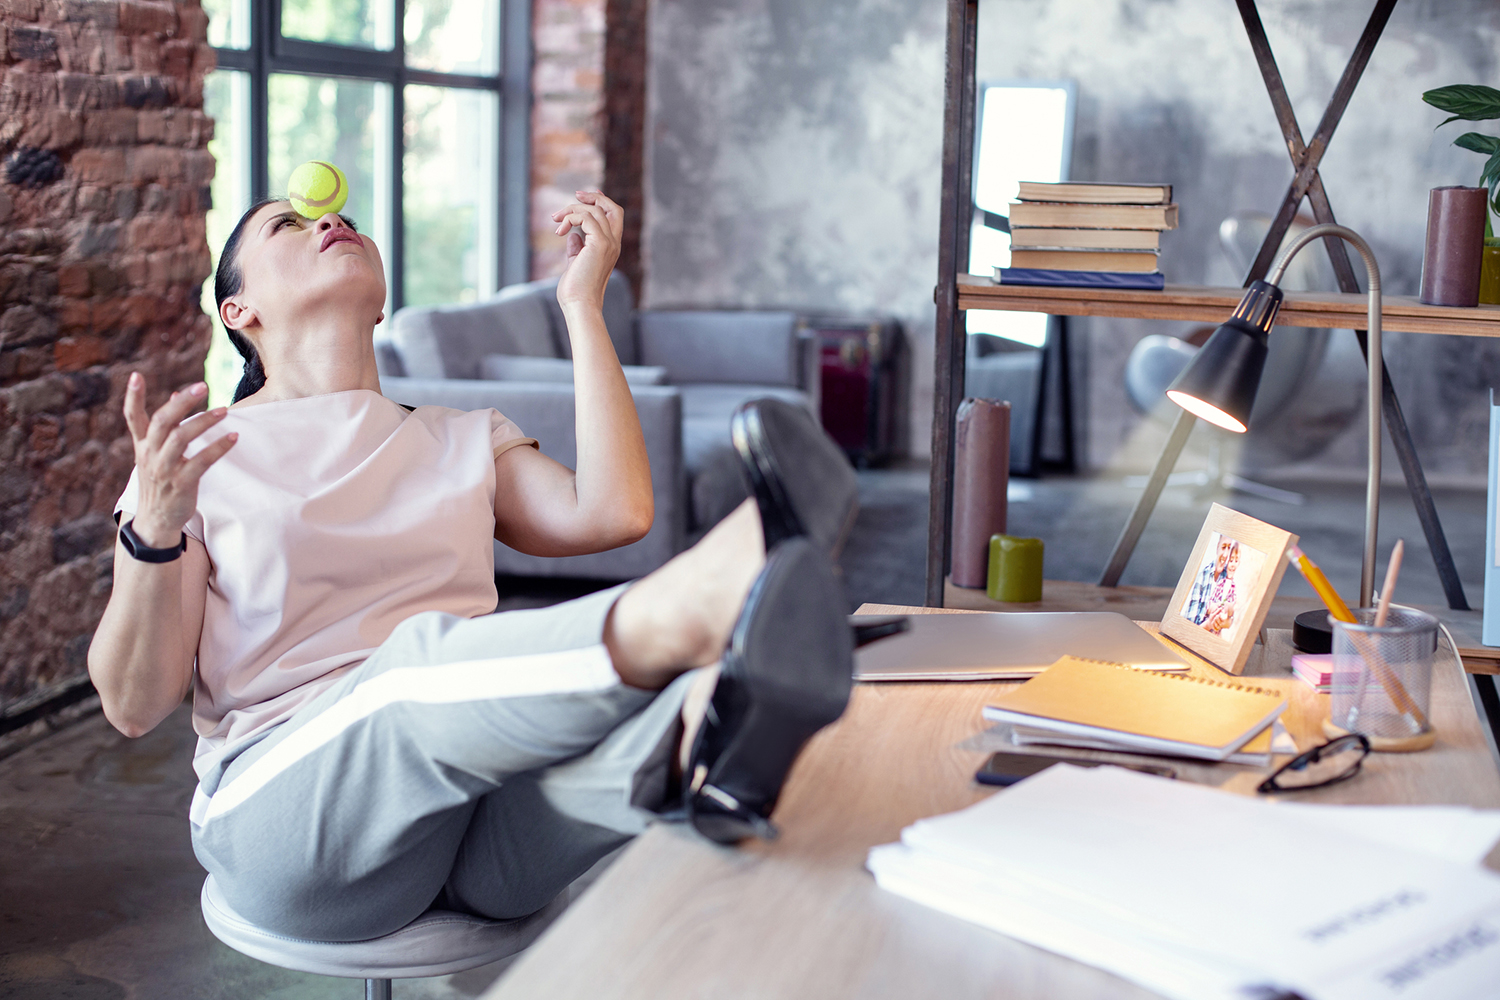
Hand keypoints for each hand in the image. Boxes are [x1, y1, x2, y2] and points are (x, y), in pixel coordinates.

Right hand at [123, 373, 236, 547]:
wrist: (156, 520)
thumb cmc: (160, 481)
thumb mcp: (156, 453)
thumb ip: (165, 425)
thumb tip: (177, 392)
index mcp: (142, 444)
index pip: (132, 417)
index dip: (133, 397)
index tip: (135, 375)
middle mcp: (150, 454)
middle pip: (162, 422)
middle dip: (182, 402)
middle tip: (202, 386)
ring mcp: (164, 469)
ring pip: (181, 438)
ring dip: (204, 421)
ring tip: (224, 410)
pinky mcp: (181, 483)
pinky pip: (201, 461)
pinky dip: (218, 447)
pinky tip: (233, 437)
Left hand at [552, 190, 622, 310]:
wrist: (579, 304)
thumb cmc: (576, 290)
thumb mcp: (575, 264)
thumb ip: (576, 249)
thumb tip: (572, 235)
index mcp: (611, 248)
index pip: (613, 216)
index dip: (601, 201)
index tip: (583, 196)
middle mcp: (614, 243)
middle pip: (611, 208)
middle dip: (593, 197)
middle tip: (575, 195)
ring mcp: (609, 243)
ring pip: (594, 210)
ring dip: (572, 210)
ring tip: (556, 220)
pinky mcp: (600, 244)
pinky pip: (586, 217)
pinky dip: (571, 218)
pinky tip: (560, 230)